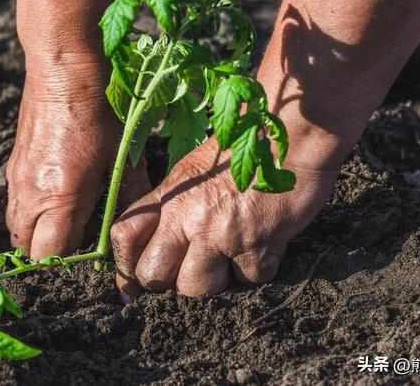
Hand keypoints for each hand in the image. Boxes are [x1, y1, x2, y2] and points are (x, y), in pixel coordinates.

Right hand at [6, 63, 151, 259]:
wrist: (63, 68)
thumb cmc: (100, 111)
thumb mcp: (123, 156)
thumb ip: (129, 196)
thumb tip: (135, 225)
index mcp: (60, 197)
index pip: (51, 254)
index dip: (71, 258)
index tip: (91, 248)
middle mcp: (30, 194)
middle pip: (27, 248)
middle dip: (50, 251)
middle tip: (78, 236)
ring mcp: (16, 179)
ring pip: (16, 227)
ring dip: (38, 232)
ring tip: (68, 216)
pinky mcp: (12, 165)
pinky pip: (14, 204)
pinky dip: (31, 211)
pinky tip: (56, 194)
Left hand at [111, 137, 338, 297]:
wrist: (295, 133)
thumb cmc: (247, 145)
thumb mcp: (195, 168)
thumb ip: (173, 204)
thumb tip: (162, 243)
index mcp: (170, 193)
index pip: (124, 236)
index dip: (125, 265)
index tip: (134, 283)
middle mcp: (188, 215)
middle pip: (153, 275)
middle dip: (168, 281)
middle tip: (190, 268)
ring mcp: (222, 233)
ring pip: (196, 288)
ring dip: (214, 280)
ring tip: (230, 255)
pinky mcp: (258, 247)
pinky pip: (248, 280)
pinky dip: (256, 268)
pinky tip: (264, 241)